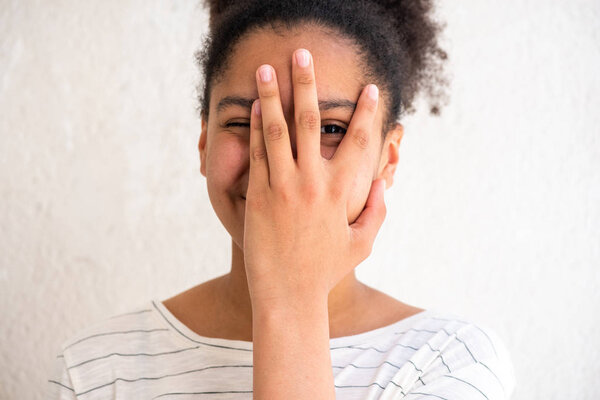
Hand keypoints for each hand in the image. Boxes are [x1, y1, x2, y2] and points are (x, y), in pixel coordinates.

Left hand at [243, 48, 386, 307]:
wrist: (287, 294)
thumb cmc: (325, 270)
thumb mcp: (362, 244)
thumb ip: (376, 210)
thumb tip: (382, 181)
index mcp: (340, 192)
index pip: (358, 142)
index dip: (366, 112)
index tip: (369, 88)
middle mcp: (312, 182)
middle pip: (310, 122)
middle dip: (306, 84)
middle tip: (301, 54)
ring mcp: (282, 187)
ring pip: (277, 131)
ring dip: (271, 95)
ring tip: (265, 68)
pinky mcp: (258, 195)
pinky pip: (258, 154)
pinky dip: (257, 128)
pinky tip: (256, 107)